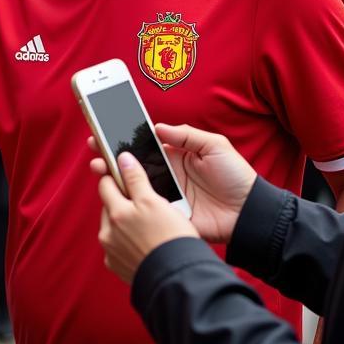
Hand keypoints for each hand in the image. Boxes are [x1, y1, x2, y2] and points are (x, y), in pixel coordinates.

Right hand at [88, 124, 256, 243]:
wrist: (249, 212)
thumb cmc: (236, 177)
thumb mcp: (215, 146)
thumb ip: (186, 135)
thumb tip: (158, 127)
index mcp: (174, 157)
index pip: (143, 146)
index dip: (124, 139)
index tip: (104, 131)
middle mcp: (165, 175)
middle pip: (131, 165)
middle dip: (109, 156)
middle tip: (94, 149)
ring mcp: (163, 196)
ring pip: (131, 186)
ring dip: (111, 176)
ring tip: (98, 167)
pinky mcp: (165, 215)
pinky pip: (142, 208)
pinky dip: (126, 201)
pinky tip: (112, 191)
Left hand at [96, 152, 199, 284]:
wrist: (178, 278)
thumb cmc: (170, 237)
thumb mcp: (155, 202)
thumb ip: (135, 179)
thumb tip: (122, 158)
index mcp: (115, 212)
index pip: (106, 184)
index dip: (117, 178)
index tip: (127, 176)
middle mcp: (107, 233)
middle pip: (109, 207)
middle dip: (122, 202)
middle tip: (146, 205)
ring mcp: (111, 252)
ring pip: (114, 228)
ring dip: (125, 224)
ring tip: (150, 227)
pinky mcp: (118, 267)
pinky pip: (119, 248)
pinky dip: (129, 244)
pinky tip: (147, 244)